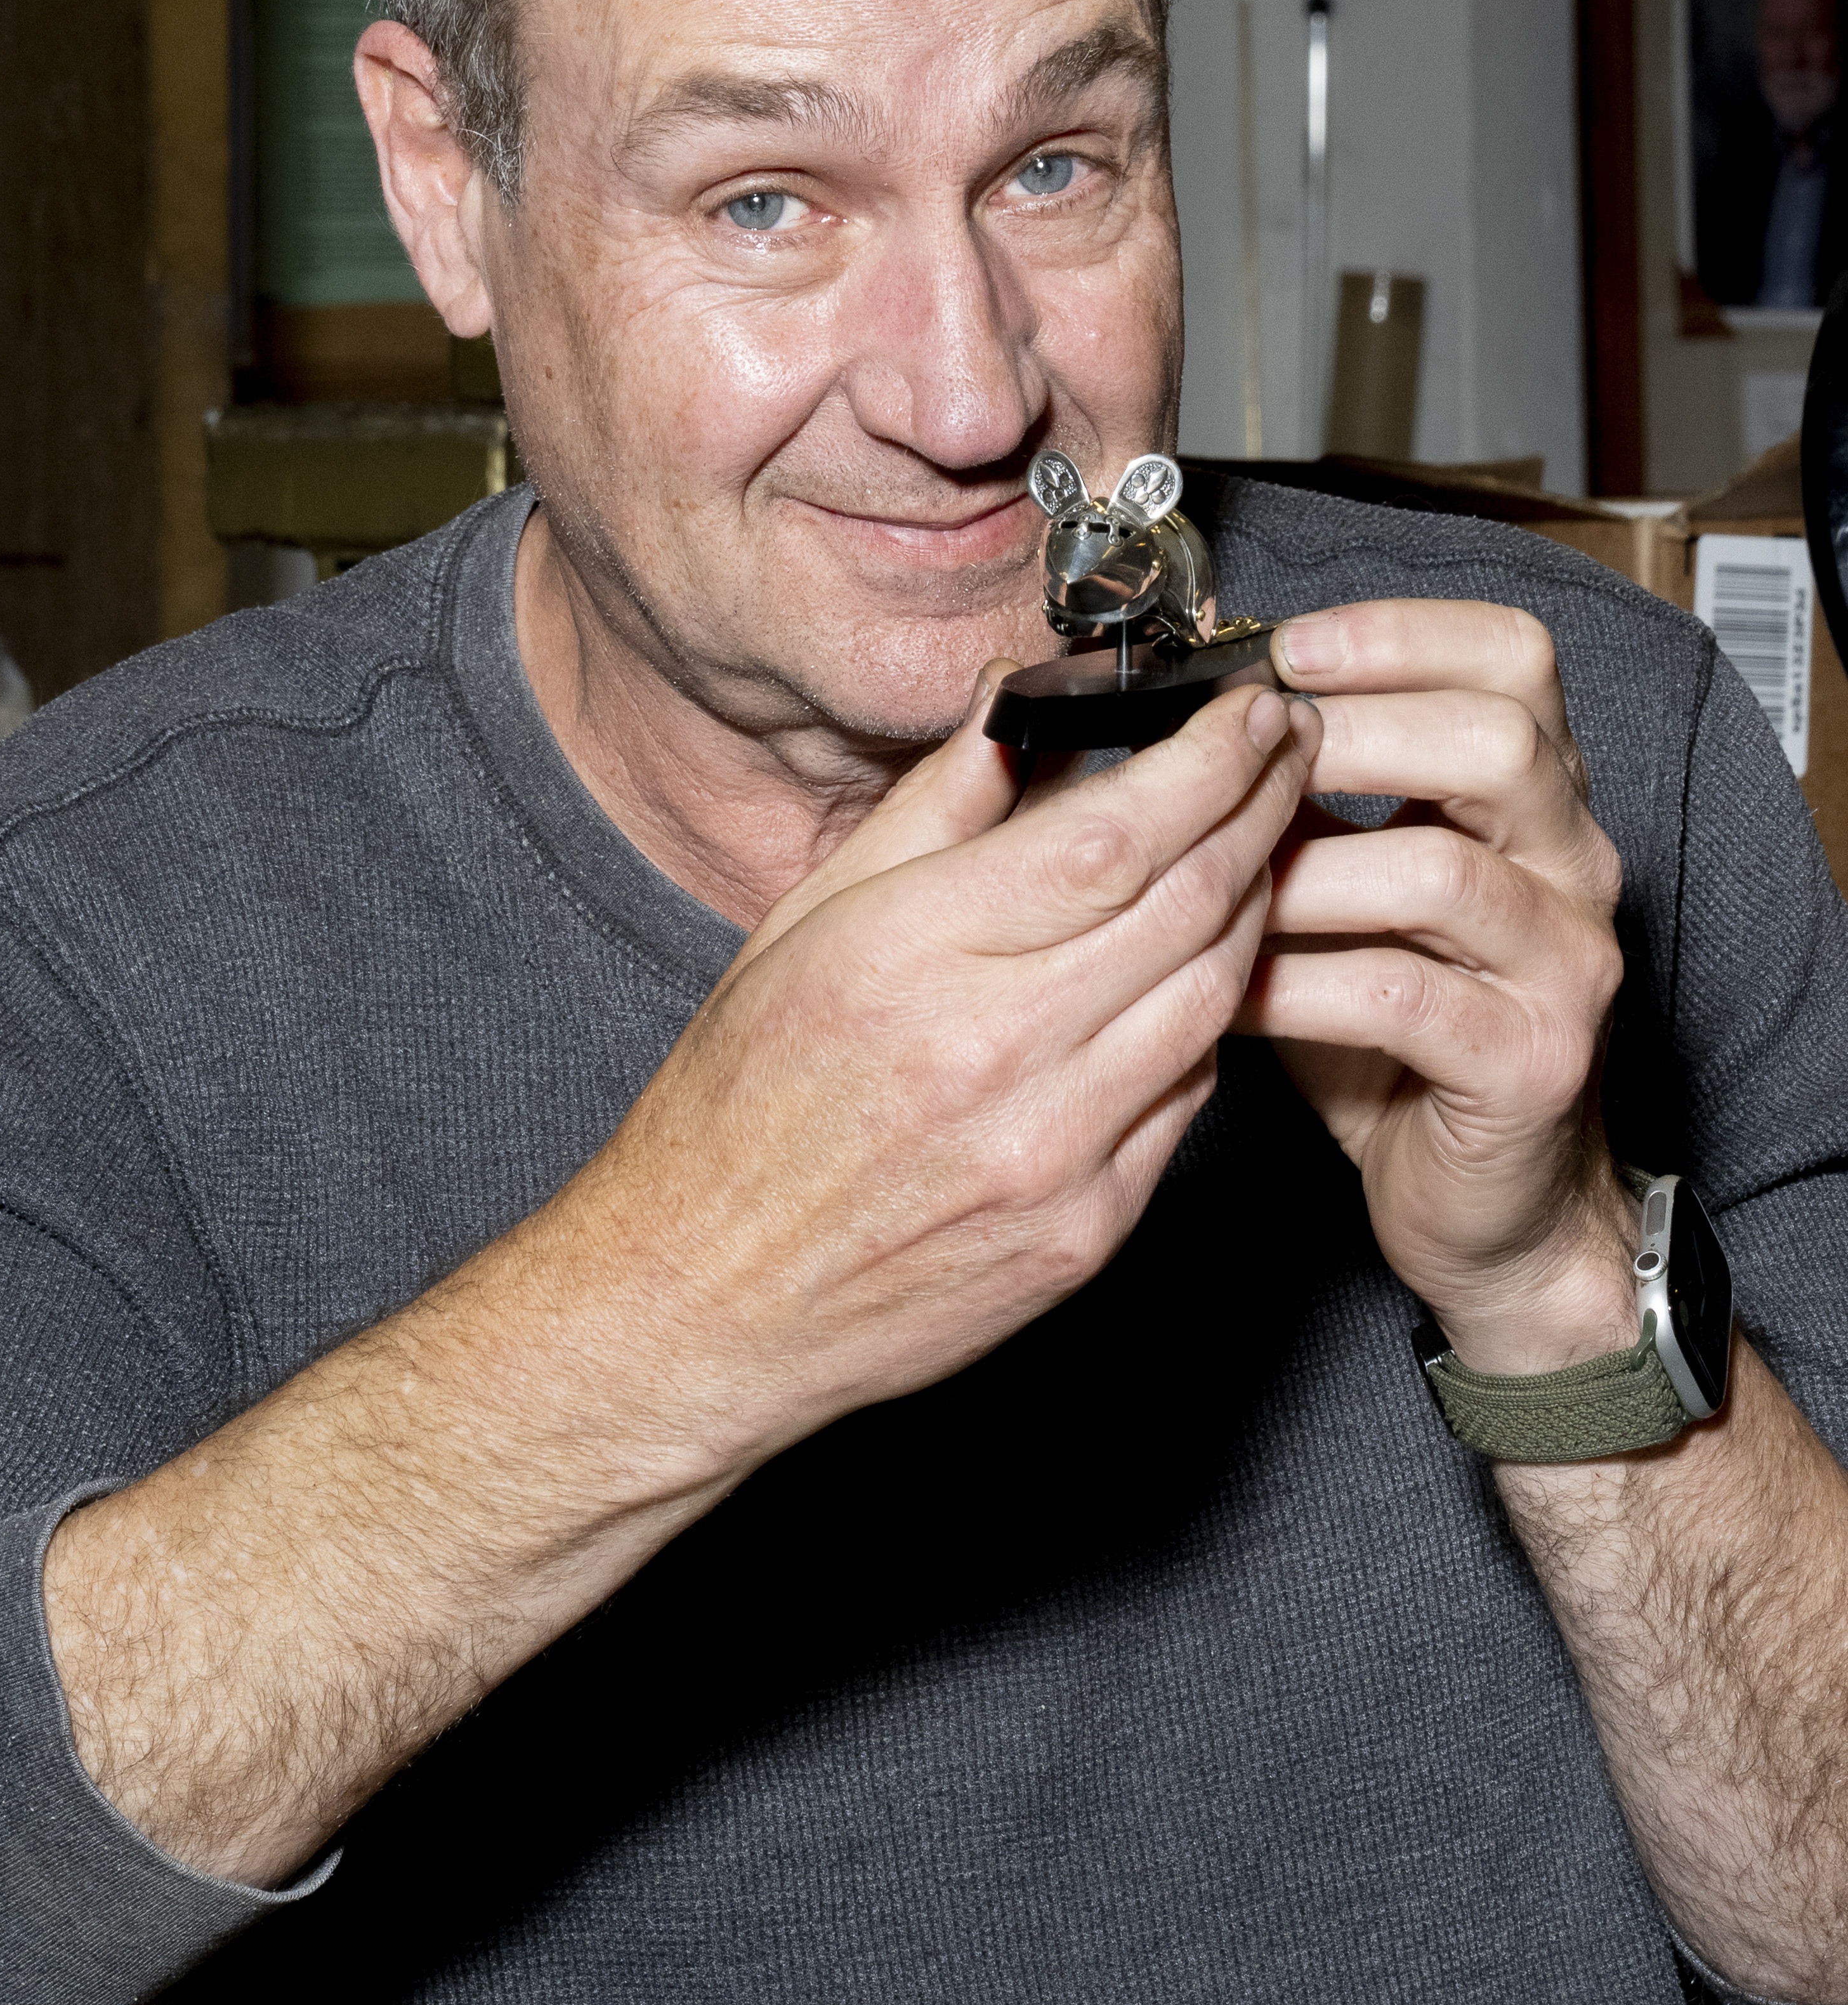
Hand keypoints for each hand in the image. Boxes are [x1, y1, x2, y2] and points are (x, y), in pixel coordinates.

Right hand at [585, 677, 1315, 1478]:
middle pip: (1190, 902)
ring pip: (1213, 996)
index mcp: (912, 954)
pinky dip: (1210, 1018)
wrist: (709, 1300)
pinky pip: (1189, 1098)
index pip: (1115, 830)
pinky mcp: (1087, 1231)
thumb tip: (1020, 704)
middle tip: (1295, 747)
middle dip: (1262, 805)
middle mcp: (994, 1051)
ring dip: (1258, 904)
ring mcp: (1053, 1152)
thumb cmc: (741, 1103)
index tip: (1253, 709)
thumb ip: (931, 810)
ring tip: (1270, 838)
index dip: (1211, 759)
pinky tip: (1208, 967)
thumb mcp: (805, 922)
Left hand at [1237, 599, 1631, 1370]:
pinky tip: (1225, 991)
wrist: (1480, 1199)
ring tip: (1210, 889)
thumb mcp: (1341, 884)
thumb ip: (1293, 801)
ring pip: (1441, 872)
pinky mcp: (1532, 1062)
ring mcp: (1565, 964)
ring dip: (1304, 873)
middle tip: (1249, 759)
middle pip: (1500, 742)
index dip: (1401, 634)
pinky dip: (1298, 985)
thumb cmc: (1392, 1027)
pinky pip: (1405, 997)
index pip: (1513, 657)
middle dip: (1357, 733)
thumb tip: (1187, 708)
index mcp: (1533, 797)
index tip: (1286, 647)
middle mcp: (1574, 864)